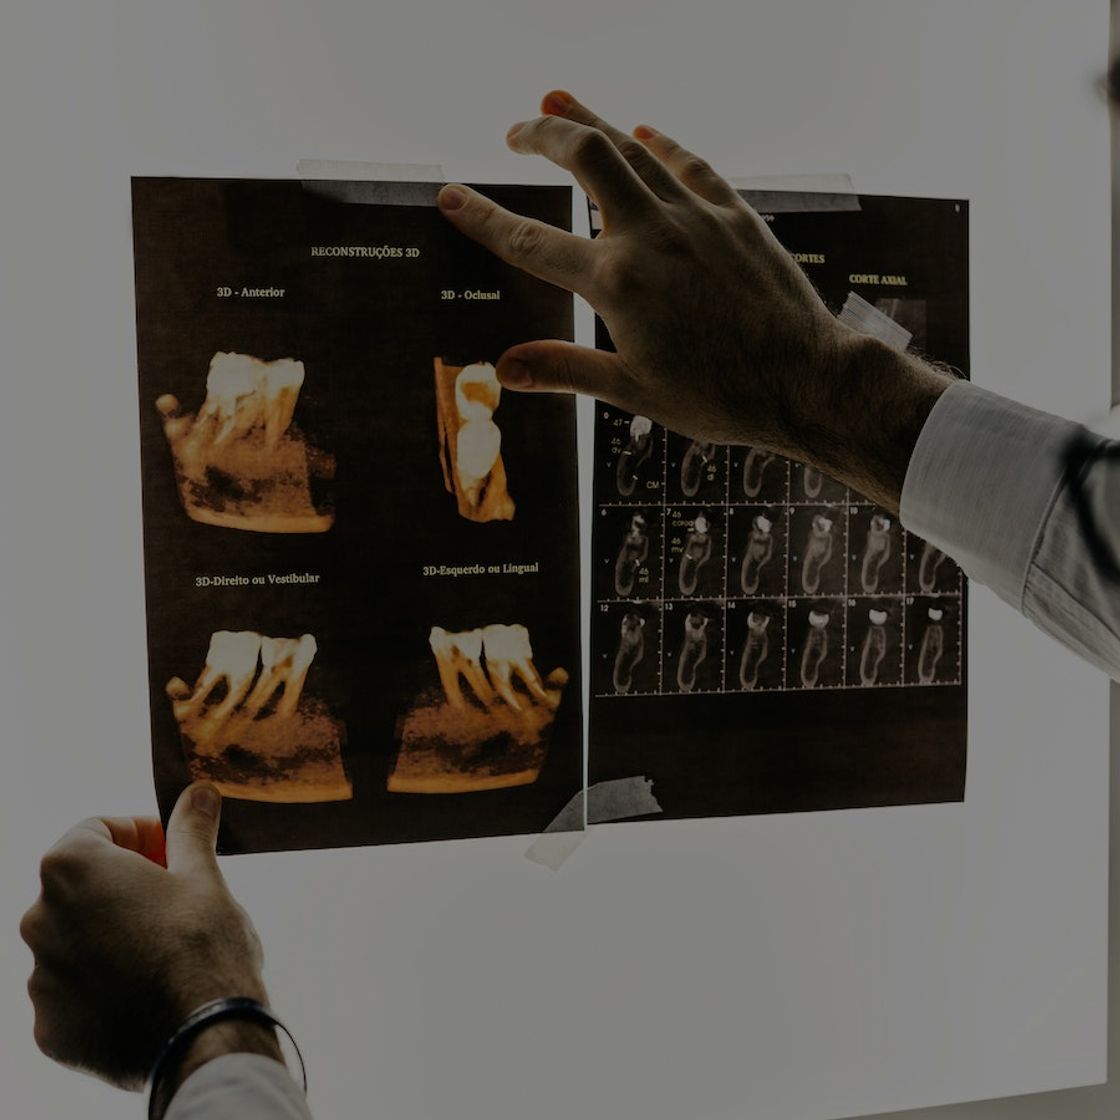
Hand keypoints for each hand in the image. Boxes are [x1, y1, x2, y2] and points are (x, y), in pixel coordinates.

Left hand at [20, 783, 276, 1091]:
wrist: (203, 1039)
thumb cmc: (203, 946)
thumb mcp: (204, 876)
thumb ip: (190, 829)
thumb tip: (198, 792)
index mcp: (72, 869)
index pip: (96, 829)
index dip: (140, 833)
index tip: (173, 850)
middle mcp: (39, 920)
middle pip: (83, 885)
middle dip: (126, 884)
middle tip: (177, 896)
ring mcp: (39, 979)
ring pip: (77, 939)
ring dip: (113, 933)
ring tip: (167, 949)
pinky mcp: (50, 1028)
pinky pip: (75, 991)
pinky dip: (104, 984)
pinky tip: (149, 989)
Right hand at [437, 90, 952, 509]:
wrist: (806, 381)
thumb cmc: (719, 398)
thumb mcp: (633, 391)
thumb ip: (564, 370)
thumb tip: (502, 368)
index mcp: (616, 285)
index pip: (531, 242)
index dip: (483, 218)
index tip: (449, 195)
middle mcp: (651, 236)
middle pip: (584, 157)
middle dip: (541, 134)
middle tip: (514, 131)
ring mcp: (696, 218)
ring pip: (634, 148)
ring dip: (592, 119)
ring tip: (556, 102)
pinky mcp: (735, 216)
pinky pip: (691, 164)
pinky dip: (663, 144)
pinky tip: (646, 131)